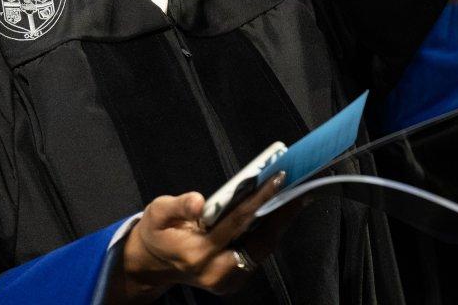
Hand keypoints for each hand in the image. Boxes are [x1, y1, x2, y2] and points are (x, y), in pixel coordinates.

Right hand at [107, 173, 286, 302]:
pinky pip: (258, 253)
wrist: (154, 264)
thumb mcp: (156, 213)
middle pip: (259, 242)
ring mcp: (227, 280)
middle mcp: (216, 272)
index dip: (259, 199)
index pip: (235, 223)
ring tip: (299, 194)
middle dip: (282, 214)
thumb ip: (176, 206)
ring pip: (262, 249)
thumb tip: (198, 201)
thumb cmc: (158, 232)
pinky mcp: (233, 280)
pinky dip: (271, 231)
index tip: (279, 178)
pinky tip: (282, 209)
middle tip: (303, 187)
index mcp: (197, 254)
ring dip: (281, 222)